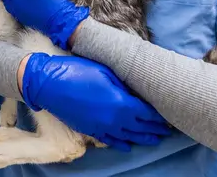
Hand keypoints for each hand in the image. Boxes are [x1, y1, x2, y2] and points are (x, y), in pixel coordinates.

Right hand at [21, 53, 170, 150]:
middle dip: (155, 129)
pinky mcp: (90, 129)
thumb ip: (122, 85)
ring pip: (127, 137)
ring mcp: (101, 127)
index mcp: (121, 103)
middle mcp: (114, 119)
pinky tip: (128, 145)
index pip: (147, 113)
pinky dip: (122, 143)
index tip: (168, 117)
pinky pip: (110, 140)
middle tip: (166, 131)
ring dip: (142, 138)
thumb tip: (134, 93)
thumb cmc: (76, 71)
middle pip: (140, 127)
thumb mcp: (104, 71)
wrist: (48, 83)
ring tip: (154, 139)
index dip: (158, 116)